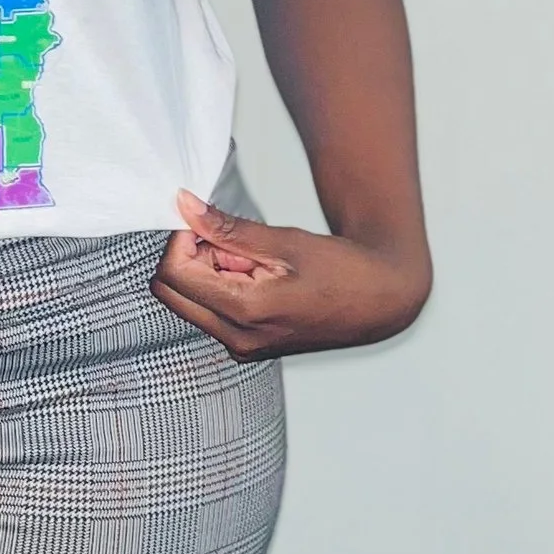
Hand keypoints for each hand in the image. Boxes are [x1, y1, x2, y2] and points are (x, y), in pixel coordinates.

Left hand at [152, 190, 428, 361]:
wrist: (381, 302)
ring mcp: (241, 347)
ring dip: (208, 272)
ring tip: (255, 260)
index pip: (174, 274)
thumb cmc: (344, 271)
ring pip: (190, 302)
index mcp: (246, 311)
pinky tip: (258, 276)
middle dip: (189, 258)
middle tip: (229, 239)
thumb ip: (228, 228)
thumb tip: (185, 206)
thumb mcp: (285, 241)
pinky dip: (222, 287)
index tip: (205, 220)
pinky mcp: (247, 346)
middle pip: (172, 292)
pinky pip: (212, 313)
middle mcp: (237, 339)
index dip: (180, 239)